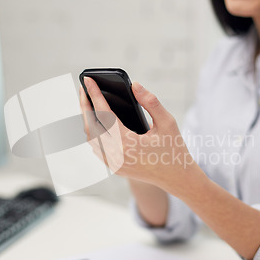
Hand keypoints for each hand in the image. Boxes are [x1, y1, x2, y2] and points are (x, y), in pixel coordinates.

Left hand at [79, 77, 197, 193]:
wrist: (177, 178)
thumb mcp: (167, 122)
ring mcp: (113, 163)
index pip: (104, 114)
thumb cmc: (174, 149)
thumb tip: (134, 85)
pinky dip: (94, 132)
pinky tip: (96, 121)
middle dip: (84, 105)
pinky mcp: (114, 167)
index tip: (87, 80)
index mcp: (128, 143)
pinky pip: (97, 148)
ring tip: (88, 102)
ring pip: (91, 138)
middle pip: (91, 126)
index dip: (95, 95)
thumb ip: (150, 102)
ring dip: (87, 119)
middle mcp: (117, 155)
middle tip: (83, 88)